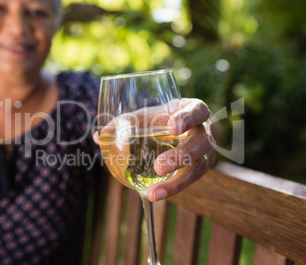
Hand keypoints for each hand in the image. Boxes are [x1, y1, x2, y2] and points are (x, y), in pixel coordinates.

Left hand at [93, 98, 215, 201]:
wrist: (179, 129)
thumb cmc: (160, 118)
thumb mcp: (144, 117)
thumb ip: (123, 123)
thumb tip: (99, 137)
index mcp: (192, 110)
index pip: (197, 111)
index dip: (187, 118)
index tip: (172, 127)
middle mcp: (204, 130)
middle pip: (200, 143)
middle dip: (180, 155)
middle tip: (158, 167)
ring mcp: (206, 151)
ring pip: (199, 167)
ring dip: (177, 182)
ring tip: (154, 193)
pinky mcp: (202, 167)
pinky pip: (191, 179)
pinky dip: (174, 188)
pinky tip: (155, 195)